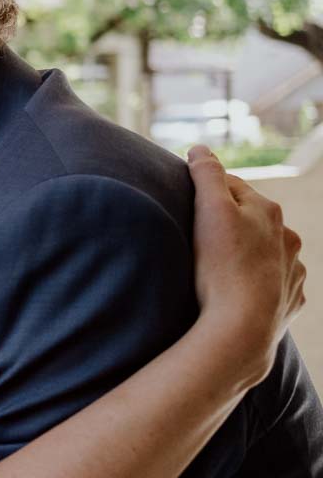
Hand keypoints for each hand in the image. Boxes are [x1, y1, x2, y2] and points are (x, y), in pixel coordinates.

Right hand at [188, 145, 304, 388]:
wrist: (242, 328)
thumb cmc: (222, 267)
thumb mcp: (209, 210)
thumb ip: (206, 175)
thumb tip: (200, 149)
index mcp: (268, 211)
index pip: (233, 187)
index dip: (206, 190)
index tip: (185, 200)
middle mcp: (287, 238)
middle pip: (252, 220)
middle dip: (229, 223)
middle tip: (198, 235)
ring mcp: (291, 271)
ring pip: (267, 253)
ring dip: (248, 254)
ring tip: (220, 267)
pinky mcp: (290, 301)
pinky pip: (273, 286)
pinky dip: (258, 285)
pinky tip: (239, 293)